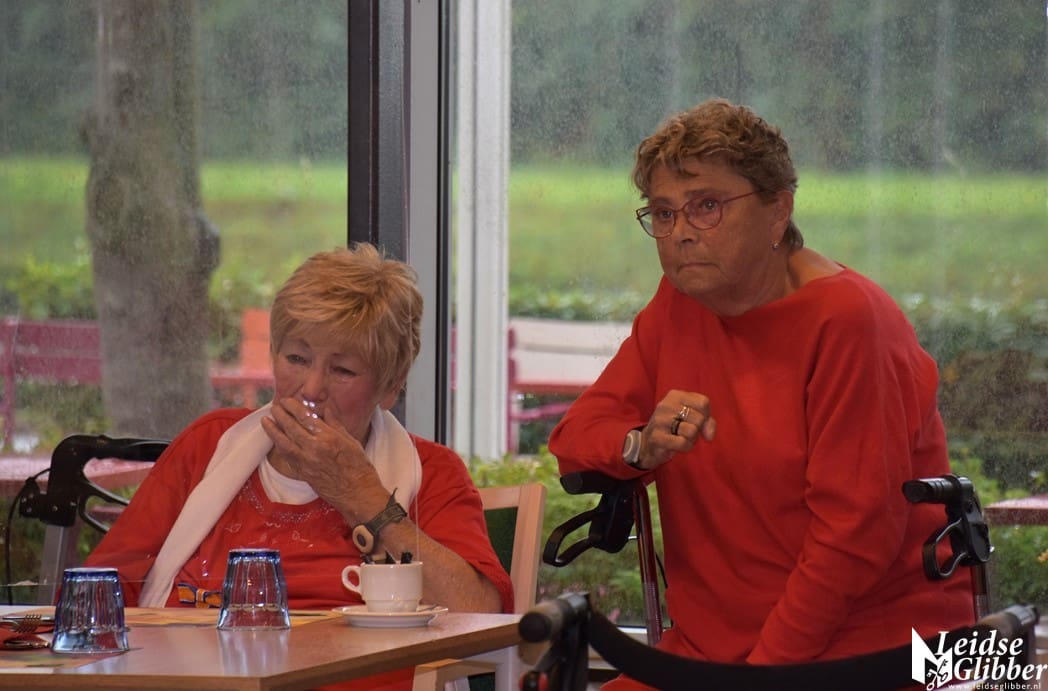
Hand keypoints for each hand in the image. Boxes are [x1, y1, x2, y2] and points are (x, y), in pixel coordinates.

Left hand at [260, 397, 387, 522]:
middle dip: (280, 415)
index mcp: (328, 438)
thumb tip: (326, 410)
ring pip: (283, 443)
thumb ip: (336, 424)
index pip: (305, 417)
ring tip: (266, 421)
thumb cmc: (359, 467)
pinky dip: (279, 446)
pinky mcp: (302, 473)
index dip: (293, 407)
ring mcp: (306, 462)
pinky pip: (286, 457)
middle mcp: (314, 448)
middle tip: (274, 407)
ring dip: (273, 431)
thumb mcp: (351, 441)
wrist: (357, 493)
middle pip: (291, 428)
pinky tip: (275, 440)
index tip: (286, 401)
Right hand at [635, 390, 715, 469]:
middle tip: (686, 431)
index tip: (697, 422)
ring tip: (681, 437)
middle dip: (698, 430)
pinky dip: (685, 447)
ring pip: (692, 431)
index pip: (703, 402)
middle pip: (699, 418)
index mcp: (675, 395)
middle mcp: (666, 405)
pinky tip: (677, 446)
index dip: (706, 416)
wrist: (648, 443)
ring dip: (691, 439)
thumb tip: (710, 435)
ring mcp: (660, 421)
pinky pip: (683, 443)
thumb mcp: (692, 418)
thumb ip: (707, 421)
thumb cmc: (674, 428)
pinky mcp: (657, 437)